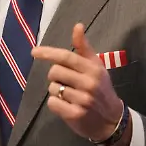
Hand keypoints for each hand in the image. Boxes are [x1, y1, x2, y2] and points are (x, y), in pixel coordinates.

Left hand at [32, 23, 126, 144]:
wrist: (111, 119)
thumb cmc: (101, 88)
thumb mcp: (96, 66)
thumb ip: (84, 47)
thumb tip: (77, 25)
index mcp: (93, 68)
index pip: (66, 56)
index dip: (48, 52)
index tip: (34, 52)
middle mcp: (89, 83)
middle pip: (55, 72)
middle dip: (55, 76)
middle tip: (65, 81)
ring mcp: (82, 100)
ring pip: (52, 88)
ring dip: (56, 91)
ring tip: (69, 95)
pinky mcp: (75, 114)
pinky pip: (52, 103)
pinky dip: (55, 103)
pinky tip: (66, 105)